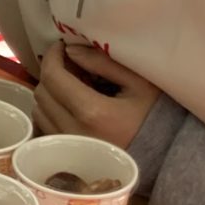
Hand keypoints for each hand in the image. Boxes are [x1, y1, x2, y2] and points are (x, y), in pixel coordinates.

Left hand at [36, 42, 162, 148]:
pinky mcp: (68, 157)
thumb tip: (70, 51)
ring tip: (72, 85)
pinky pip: (45, 128)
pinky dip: (51, 112)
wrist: (165, 156)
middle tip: (71, 64)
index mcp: (93, 112)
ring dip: (49, 93)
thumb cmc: (156, 116)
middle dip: (51, 73)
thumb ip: (103, 63)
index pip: (53, 77)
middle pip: (42, 93)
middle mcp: (74, 132)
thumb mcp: (139, 83)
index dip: (52, 56)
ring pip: (39, 111)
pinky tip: (71, 106)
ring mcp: (69, 148)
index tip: (61, 46)